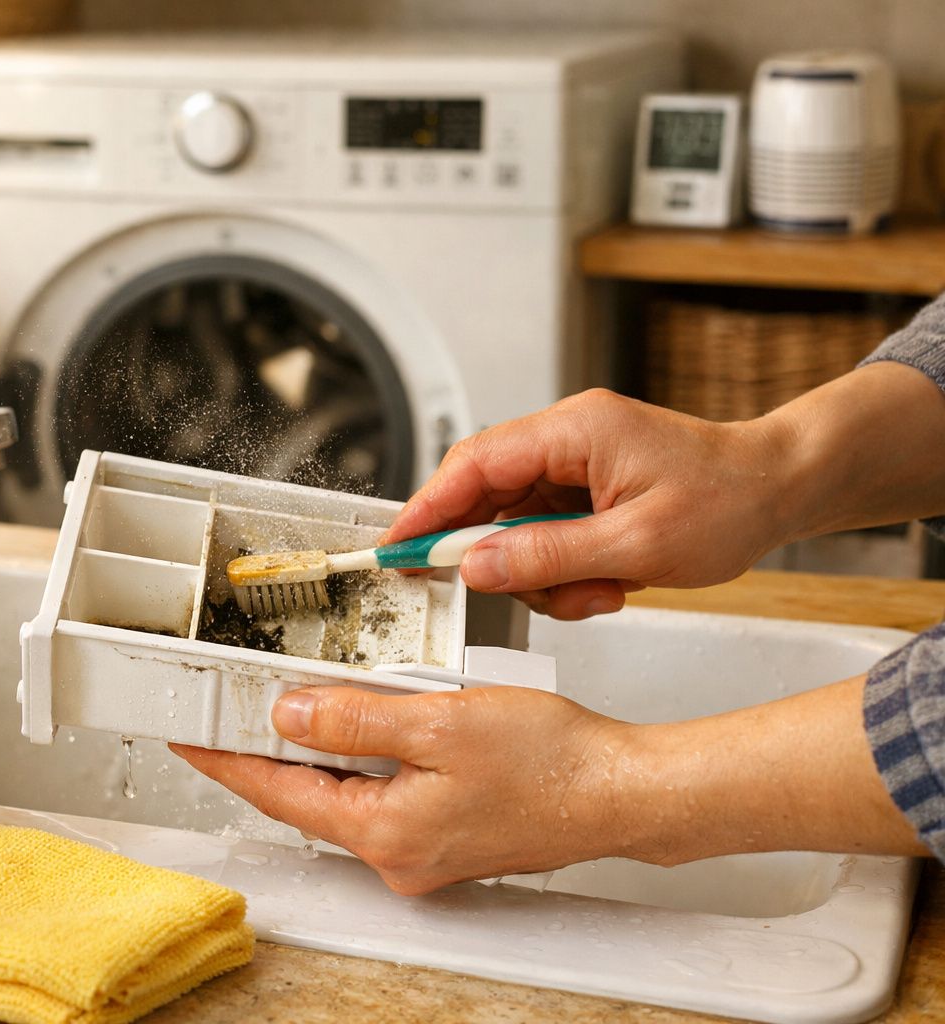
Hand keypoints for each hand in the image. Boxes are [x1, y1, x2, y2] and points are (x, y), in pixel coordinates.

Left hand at [172, 685, 634, 892]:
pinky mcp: (449, 838)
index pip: (278, 792)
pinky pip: (385, 797)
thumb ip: (353, 719)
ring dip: (322, 754)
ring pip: (348, 795)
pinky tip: (372, 728)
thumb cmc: (552, 762)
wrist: (622, 791)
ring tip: (297, 706)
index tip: (189, 740)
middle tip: (232, 712)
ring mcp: (424, 852)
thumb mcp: (436, 723)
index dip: (227, 760)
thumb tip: (289, 715)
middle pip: (309, 797)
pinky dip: (367, 763)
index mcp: (384, 830)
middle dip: (269, 754)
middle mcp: (398, 854)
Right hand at [385, 389, 793, 619]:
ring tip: (596, 589)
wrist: (783, 489)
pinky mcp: (585, 491)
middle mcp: (566, 440)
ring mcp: (574, 466)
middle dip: (493, 552)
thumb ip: (547, 556)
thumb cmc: (730, 500)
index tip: (398, 548)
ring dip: (540, 571)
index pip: (474, 465)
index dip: (427, 508)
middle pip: (486, 496)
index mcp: (574, 431)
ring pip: (513, 525)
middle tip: (502, 588)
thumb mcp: (636, 543)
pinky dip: (563, 570)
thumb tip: (476, 565)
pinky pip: (544, 535)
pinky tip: (606, 582)